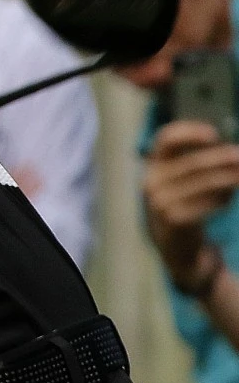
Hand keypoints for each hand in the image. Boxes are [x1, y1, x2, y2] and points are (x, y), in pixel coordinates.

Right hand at [144, 120, 238, 284]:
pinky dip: (223, 200)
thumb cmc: (184, 209)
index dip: (190, 132)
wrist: (176, 250)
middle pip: (194, 161)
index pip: (166, 139)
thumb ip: (197, 164)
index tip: (214, 134)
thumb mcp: (180, 183)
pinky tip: (228, 201)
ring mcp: (161, 202)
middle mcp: (151, 182)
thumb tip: (230, 151)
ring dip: (229, 178)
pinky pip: (207, 203)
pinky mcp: (175, 220)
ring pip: (205, 182)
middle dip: (222, 157)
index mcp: (152, 167)